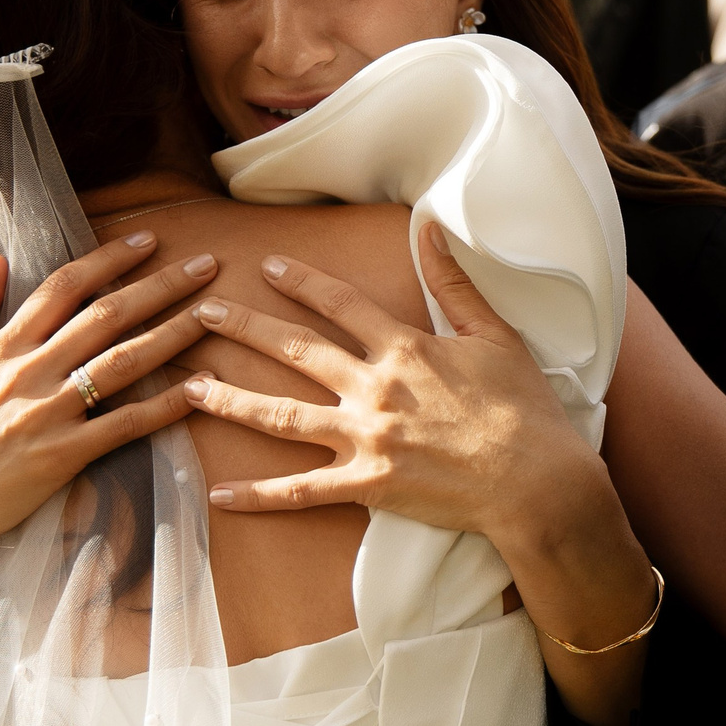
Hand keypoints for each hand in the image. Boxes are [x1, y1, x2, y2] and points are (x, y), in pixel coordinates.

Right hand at [0, 233, 217, 663]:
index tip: (148, 240)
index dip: (108, 260)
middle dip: (161, 286)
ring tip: (214, 314)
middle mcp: (27, 373)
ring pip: (122, 362)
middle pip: (105, 316)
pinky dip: (164, 405)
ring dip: (174, 334)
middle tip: (208, 264)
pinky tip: (200, 388)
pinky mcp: (62, 457)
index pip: (62, 288)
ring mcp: (46, 415)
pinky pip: (123, 425)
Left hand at [182, 224, 603, 545]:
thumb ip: (454, 283)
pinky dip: (256, 496)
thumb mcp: (495, 334)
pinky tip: (218, 494)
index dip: (302, 282)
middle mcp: (374, 389)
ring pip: (281, 416)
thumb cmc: (524, 408)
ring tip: (188, 388)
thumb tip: (431, 229)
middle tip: (203, 312)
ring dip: (230, 401)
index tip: (269, 266)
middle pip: (295, 351)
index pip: (340, 304)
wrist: (537, 480)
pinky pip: (300, 493)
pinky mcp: (367, 487)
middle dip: (244, 328)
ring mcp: (366, 440)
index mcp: (405, 348)